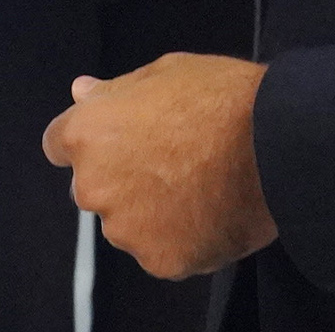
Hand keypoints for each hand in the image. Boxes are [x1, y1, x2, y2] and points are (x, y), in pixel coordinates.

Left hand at [42, 52, 275, 277]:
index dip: (90, 139)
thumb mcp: (163, 72)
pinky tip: (208, 213)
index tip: (119, 138)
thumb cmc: (218, 97)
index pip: (58, 145)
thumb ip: (115, 90)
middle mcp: (94, 187)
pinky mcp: (160, 261)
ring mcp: (126, 230)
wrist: (275, 145)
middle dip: (118, 177)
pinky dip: (178, 238)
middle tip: (168, 161)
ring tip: (195, 188)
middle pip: (92, 188)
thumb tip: (81, 92)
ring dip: (147, 211)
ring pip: (126, 223)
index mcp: (87, 135)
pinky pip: (160, 250)